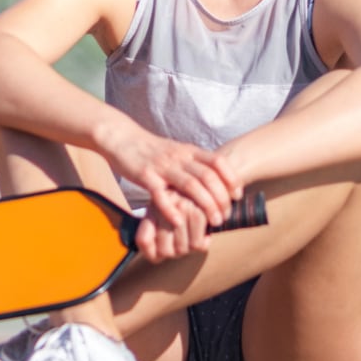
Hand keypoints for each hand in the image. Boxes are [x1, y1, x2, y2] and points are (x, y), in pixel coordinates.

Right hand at [103, 128, 241, 263]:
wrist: (122, 138)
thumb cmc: (151, 150)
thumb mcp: (177, 151)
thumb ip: (194, 163)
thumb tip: (216, 179)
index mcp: (188, 151)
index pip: (218, 162)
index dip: (232, 178)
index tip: (238, 196)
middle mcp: (179, 157)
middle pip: (208, 176)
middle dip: (221, 198)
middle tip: (226, 215)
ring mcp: (163, 166)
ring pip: (191, 185)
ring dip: (206, 205)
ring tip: (214, 221)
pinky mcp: (146, 176)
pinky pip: (161, 194)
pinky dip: (171, 209)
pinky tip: (179, 222)